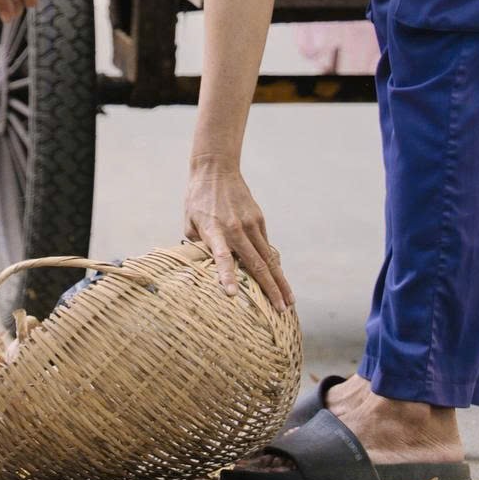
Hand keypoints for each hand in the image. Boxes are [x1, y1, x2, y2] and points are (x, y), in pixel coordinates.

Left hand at [184, 158, 292, 310]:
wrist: (216, 170)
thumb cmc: (198, 199)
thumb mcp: (190, 222)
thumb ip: (198, 246)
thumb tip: (205, 268)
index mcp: (214, 230)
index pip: (221, 256)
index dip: (226, 275)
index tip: (232, 294)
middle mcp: (235, 229)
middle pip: (256, 263)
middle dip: (270, 289)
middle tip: (280, 310)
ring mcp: (250, 224)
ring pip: (268, 258)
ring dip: (279, 280)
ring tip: (288, 300)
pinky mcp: (259, 219)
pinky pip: (267, 246)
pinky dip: (274, 264)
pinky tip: (280, 279)